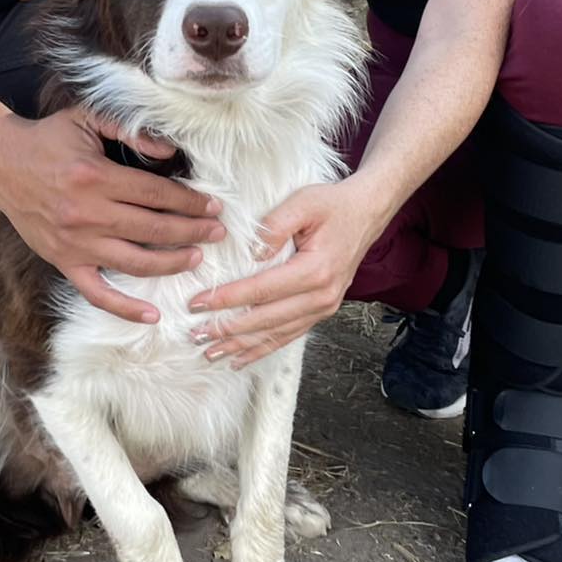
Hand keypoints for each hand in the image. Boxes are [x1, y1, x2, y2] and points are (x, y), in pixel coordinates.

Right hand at [5, 107, 224, 322]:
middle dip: (192, 232)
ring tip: (197, 258)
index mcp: (96, 177)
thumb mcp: (86, 120)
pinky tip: (152, 316)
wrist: (0, 164)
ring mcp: (76, 243)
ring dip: (172, 263)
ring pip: (135, 262)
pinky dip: (125, 308)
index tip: (214, 205)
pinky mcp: (64, 262)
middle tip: (218, 233)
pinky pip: (97, 293)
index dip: (190, 202)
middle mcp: (87, 214)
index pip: (156, 194)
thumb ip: (129, 132)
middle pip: (153, 229)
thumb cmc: (48, 140)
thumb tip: (168, 152)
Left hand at [186, 181, 379, 367]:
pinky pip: (289, 335)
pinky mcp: (323, 310)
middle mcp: (322, 296)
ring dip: (242, 346)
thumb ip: (273, 227)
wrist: (365, 213)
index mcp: (315, 270)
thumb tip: (249, 254)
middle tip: (195, 335)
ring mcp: (324, 307)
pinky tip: (242, 358)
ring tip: (211, 353)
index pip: (262, 290)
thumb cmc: (332, 205)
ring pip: (277, 334)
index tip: (197, 304)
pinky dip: (264, 348)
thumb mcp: (303, 203)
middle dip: (228, 329)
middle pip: (267, 320)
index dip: (227, 299)